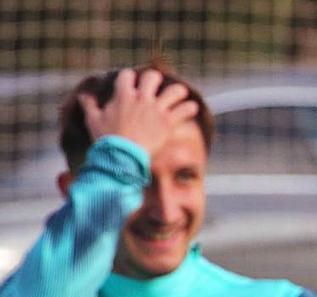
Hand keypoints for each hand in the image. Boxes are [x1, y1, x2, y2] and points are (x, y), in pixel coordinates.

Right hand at [78, 68, 199, 157]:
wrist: (122, 158)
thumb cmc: (106, 140)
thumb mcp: (93, 120)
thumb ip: (90, 105)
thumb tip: (83, 94)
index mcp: (123, 96)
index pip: (128, 75)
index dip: (131, 78)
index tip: (132, 85)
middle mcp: (141, 99)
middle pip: (153, 76)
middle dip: (156, 80)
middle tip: (156, 89)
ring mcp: (156, 110)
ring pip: (175, 90)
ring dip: (178, 91)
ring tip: (179, 96)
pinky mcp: (168, 122)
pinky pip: (186, 109)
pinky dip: (190, 108)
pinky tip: (191, 109)